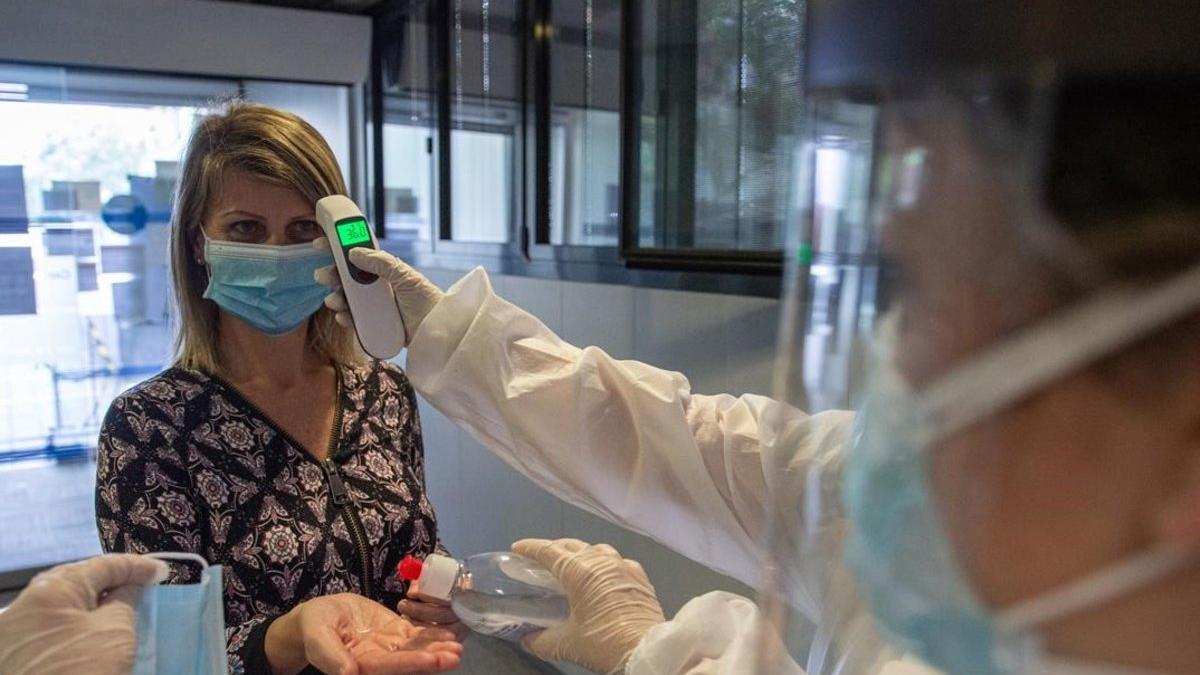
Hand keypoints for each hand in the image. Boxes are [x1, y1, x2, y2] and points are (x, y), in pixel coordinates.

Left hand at [0, 554, 168, 674]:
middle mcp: (27, 604)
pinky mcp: (14, 656)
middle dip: (109, 580)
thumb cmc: (83, 671)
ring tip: (120, 606)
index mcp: (52, 589)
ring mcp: (15, 632)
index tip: (162, 573)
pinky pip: (50, 626)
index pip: (102, 566)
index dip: (136, 567)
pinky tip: (92, 631)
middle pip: (76, 581)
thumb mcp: (115, 632)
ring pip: (61, 605)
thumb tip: (129, 587)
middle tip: (141, 585)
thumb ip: (124, 600)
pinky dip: (75, 623)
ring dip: (92, 603)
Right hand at [267, 593, 462, 674]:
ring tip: (457, 646)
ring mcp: (388, 648)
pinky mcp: (395, 633)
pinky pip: (415, 634)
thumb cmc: (313, 626)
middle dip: (432, 659)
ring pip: (416, 649)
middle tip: (455, 654)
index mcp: (358, 665)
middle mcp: (378, 660)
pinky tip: (448, 633)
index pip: (388, 666)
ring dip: (437, 648)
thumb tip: (347, 674)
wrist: (319, 616)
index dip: (411, 663)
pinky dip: (432, 634)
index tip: (434, 660)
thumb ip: (331, 655)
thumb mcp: (317, 636)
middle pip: (408, 661)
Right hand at [313, 239, 443, 342]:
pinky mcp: (373, 325)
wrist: (438, 329)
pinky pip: (353, 320)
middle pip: (346, 278)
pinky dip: (345, 317)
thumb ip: (381, 263)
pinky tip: (342, 316)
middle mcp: (375, 287)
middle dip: (331, 275)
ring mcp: (373, 306)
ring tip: (335, 301)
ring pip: (346, 299)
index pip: (355, 256)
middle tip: (323, 276)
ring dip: (336, 298)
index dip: (337, 250)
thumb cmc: (426, 299)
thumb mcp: (405, 276)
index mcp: (382, 271)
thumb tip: (353, 252)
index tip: (320, 246)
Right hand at [512, 538, 665, 674]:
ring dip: (580, 553)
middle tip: (539, 561)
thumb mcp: (566, 644)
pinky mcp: (640, 576)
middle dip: (553, 549)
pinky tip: (603, 576)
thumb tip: (527, 640)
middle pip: (571, 545)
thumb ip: (540, 640)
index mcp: (579, 571)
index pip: (549, 551)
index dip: (530, 548)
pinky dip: (604, 564)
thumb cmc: (603, 642)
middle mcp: (601, 561)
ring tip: (571, 567)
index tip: (517, 548)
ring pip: (596, 549)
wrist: (646, 650)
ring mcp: (623, 566)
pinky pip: (617, 561)